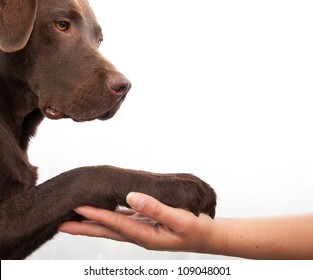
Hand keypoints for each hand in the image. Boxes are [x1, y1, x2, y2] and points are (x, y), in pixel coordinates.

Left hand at [58, 192, 219, 252]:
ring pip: (112, 227)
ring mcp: (141, 231)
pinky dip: (108, 217)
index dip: (97, 216)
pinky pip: (122, 221)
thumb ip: (155, 209)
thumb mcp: (179, 219)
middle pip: (106, 231)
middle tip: (62, 224)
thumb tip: (131, 197)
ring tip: (75, 220)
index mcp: (146, 235)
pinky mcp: (144, 225)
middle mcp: (139, 235)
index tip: (78, 208)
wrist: (205, 236)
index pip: (116, 224)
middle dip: (84, 227)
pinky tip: (102, 213)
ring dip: (93, 223)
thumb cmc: (195, 228)